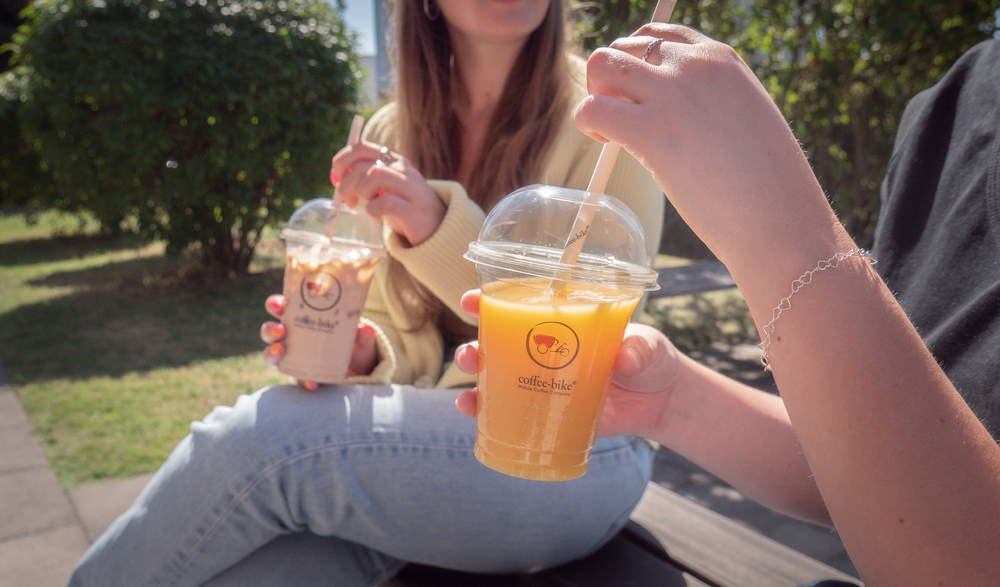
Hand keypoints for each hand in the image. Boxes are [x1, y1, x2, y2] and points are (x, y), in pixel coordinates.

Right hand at [260, 294, 379, 388]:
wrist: (361, 370)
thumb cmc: (355, 344)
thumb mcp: (361, 338)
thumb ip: (363, 335)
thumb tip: (365, 330)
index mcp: (304, 319)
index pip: (284, 308)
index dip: (276, 304)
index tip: (280, 303)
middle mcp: (293, 337)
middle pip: (271, 331)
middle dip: (270, 329)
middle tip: (281, 330)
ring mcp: (294, 357)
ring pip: (272, 354)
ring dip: (272, 352)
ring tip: (282, 350)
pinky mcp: (302, 376)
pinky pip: (296, 378)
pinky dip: (303, 380)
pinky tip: (312, 382)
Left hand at [330, 140, 446, 246]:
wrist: (439, 229)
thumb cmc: (406, 208)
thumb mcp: (385, 188)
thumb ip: (364, 179)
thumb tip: (336, 177)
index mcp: (394, 160)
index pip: (360, 147)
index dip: (341, 161)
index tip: (336, 179)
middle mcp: (403, 169)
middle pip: (362, 164)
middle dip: (346, 184)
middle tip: (348, 201)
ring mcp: (411, 188)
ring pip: (374, 175)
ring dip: (361, 192)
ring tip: (365, 205)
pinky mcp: (414, 210)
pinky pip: (385, 203)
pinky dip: (373, 210)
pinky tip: (377, 215)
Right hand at [453, 290, 680, 437]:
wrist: (661, 401)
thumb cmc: (649, 360)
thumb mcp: (648, 346)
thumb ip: (639, 348)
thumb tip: (625, 358)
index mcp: (562, 322)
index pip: (520, 306)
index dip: (491, 300)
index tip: (471, 300)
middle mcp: (544, 349)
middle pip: (498, 344)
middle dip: (475, 347)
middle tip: (472, 354)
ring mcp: (543, 383)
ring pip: (498, 379)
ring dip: (476, 383)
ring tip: (469, 393)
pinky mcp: (549, 413)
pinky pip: (512, 413)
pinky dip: (489, 414)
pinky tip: (476, 415)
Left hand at [575, 24, 838, 271]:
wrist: (782, 220)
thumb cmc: (768, 185)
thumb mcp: (746, 120)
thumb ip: (708, 104)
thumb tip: (670, 114)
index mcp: (721, 60)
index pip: (658, 35)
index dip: (637, 63)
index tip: (639, 96)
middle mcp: (694, 65)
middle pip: (624, 47)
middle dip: (612, 80)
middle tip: (623, 120)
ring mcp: (672, 95)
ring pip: (602, 65)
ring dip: (597, 95)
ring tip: (613, 132)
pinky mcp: (651, 131)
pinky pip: (593, 109)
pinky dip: (588, 124)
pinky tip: (609, 146)